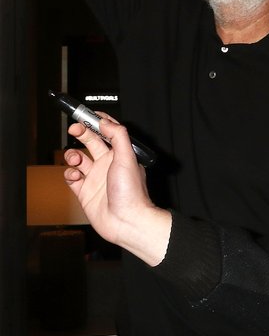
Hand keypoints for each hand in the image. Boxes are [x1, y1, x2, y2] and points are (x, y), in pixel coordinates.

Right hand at [64, 117, 170, 265]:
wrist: (126, 221)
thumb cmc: (131, 192)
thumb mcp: (126, 157)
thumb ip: (117, 136)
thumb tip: (105, 121)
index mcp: (120, 155)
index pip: (108, 133)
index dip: (97, 122)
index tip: (86, 114)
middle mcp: (108, 164)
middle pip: (91, 142)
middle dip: (81, 133)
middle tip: (74, 128)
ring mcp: (96, 178)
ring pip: (78, 160)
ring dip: (72, 155)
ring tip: (75, 158)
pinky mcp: (85, 192)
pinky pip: (71, 178)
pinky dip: (69, 174)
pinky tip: (75, 176)